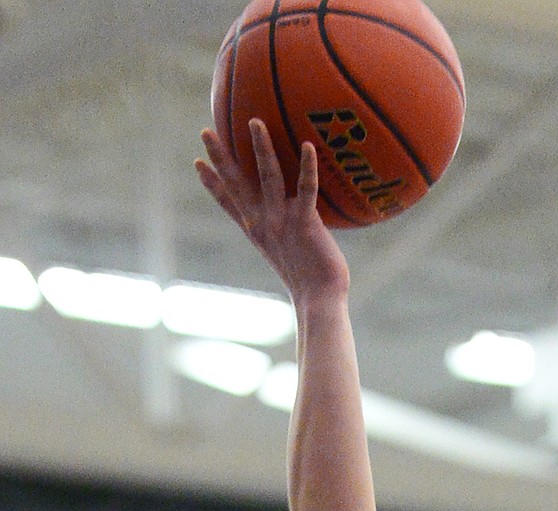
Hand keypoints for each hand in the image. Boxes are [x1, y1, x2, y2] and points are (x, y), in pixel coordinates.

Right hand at [196, 120, 349, 304]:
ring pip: (267, 175)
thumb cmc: (311, 283)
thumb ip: (290, 237)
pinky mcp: (304, 221)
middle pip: (237, 183)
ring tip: (255, 122)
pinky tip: (308, 145)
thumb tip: (300, 228)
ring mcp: (282, 220)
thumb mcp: (292, 256)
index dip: (212, 184)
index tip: (197, 163)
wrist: (319, 301)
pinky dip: (307, 167)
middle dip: (221, 157)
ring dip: (260, 147)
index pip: (228, 203)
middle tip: (206, 131)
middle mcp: (263, 222)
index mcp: (257, 232)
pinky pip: (305, 188)